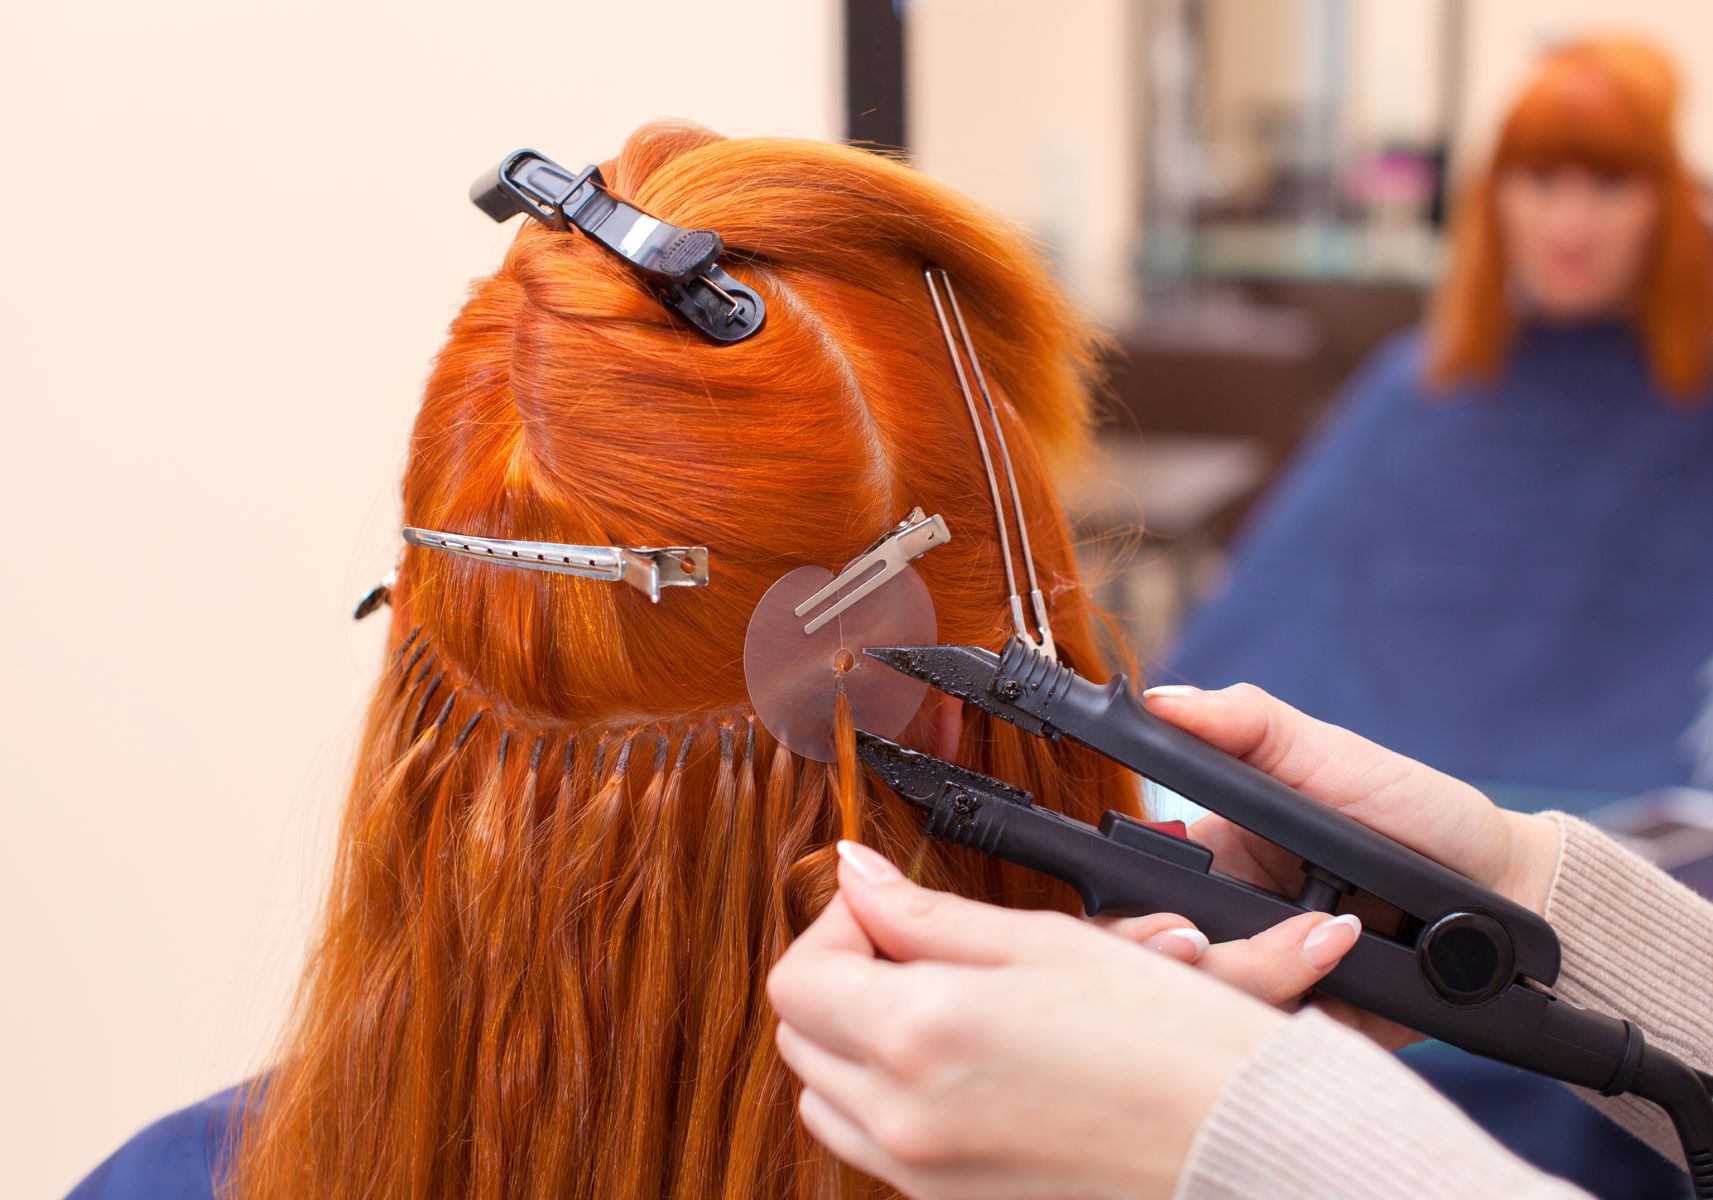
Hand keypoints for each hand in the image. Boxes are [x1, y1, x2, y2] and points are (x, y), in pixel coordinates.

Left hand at [767, 843, 1357, 1199]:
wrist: (1244, 1150)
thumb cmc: (1168, 1044)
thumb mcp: (1045, 943)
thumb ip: (927, 914)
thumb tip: (856, 874)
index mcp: (917, 1037)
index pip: (797, 977)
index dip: (837, 926)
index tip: (888, 908)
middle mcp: (903, 1119)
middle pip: (802, 1038)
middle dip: (843, 980)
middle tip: (913, 949)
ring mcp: (924, 1175)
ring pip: (830, 1102)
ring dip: (858, 1044)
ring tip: (940, 1006)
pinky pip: (878, 1148)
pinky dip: (893, 1101)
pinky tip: (966, 1066)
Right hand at [1142, 682, 1563, 1043]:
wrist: (1508, 886)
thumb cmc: (1412, 807)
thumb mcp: (1328, 753)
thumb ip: (1245, 725)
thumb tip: (1160, 701)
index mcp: (1212, 862)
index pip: (1133, 901)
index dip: (1135, 924)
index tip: (1171, 923)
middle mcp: (1229, 928)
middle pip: (1163, 972)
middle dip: (1195, 962)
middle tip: (1217, 941)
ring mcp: (1269, 982)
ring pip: (1216, 1013)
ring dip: (1263, 980)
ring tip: (1333, 939)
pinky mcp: (1316, 1027)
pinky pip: (1276, 1046)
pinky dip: (1299, 1021)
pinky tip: (1339, 986)